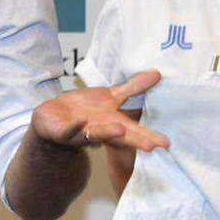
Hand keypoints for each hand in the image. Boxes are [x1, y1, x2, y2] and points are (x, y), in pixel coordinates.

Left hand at [32, 70, 167, 151]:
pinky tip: (80, 122)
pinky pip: (68, 131)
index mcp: (113, 123)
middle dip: (134, 141)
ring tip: (121, 130)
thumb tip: (157, 74)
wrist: (53, 117)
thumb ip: (132, 88)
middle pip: (119, 137)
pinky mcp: (62, 132)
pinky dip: (74, 127)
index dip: (148, 136)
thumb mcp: (110, 96)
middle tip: (152, 146)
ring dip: (107, 133)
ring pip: (95, 134)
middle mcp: (100, 130)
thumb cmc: (84, 109)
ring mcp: (80, 132)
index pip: (133, 130)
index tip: (166, 143)